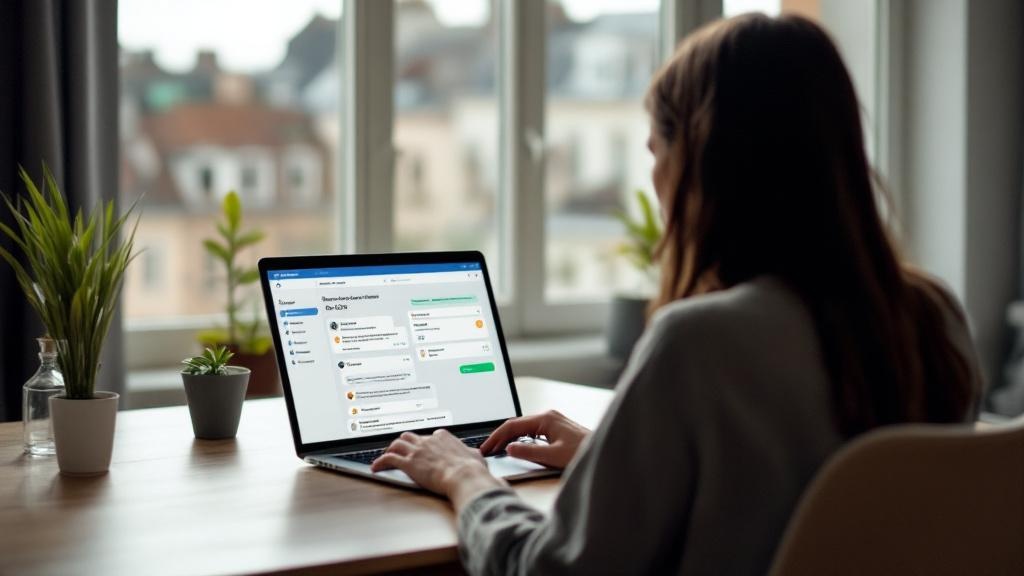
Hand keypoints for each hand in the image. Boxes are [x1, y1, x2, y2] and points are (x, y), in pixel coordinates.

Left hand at [372, 429, 506, 506]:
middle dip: (405, 443)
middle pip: (410, 436)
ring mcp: (417, 451)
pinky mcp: (409, 463)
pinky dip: (380, 462)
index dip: (425, 443)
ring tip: (387, 456)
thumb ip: (472, 454)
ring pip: (397, 444)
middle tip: (402, 450)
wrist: (464, 477)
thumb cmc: (471, 469)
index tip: (424, 449)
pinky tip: (376, 467)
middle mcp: (428, 441)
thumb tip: (475, 454)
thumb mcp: (476, 457)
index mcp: (443, 437)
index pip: (430, 436)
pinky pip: (389, 459)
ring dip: (391, 449)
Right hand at [479, 410, 590, 469]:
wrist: (604, 453)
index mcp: (545, 419)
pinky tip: (514, 448)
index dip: (496, 437)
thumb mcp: (554, 456)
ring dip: (509, 439)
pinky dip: (520, 440)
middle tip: (486, 450)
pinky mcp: (556, 430)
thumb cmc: (583, 453)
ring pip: (523, 429)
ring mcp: (552, 422)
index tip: (486, 448)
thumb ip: (530, 452)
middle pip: (516, 425)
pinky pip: (532, 433)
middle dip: (499, 437)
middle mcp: (548, 417)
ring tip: (496, 450)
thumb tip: (509, 448)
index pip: (513, 425)